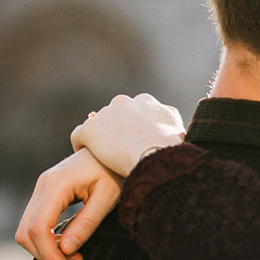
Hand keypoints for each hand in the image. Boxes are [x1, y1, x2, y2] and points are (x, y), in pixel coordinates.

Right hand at [15, 147, 122, 259]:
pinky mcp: (45, 193)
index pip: (38, 228)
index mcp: (56, 185)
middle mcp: (42, 185)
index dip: (49, 254)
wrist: (113, 145)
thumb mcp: (107, 198)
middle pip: (25, 232)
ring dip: (45, 248)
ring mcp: (41, 188)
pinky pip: (35, 222)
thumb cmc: (114, 170)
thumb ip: (86, 224)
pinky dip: (46, 239)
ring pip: (26, 229)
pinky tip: (67, 244)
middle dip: (45, 255)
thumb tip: (66, 250)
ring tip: (73, 256)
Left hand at [71, 93, 185, 175]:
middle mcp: (125, 103)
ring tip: (102, 156)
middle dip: (117, 129)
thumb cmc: (171, 149)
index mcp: (147, 102)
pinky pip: (79, 135)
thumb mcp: (180, 132)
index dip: (135, 127)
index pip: (136, 111)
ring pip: (99, 125)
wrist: (155, 153)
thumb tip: (176, 137)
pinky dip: (81, 144)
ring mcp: (106, 114)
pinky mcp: (90, 129)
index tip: (136, 140)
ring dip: (101, 137)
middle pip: (116, 114)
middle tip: (120, 150)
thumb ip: (173, 129)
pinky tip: (86, 156)